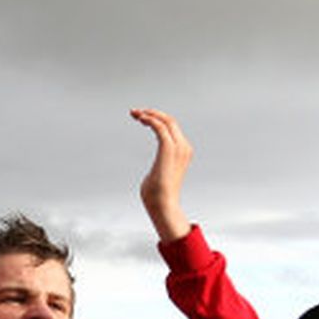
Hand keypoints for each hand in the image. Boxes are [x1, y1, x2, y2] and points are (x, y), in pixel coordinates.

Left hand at [130, 108, 192, 242]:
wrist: (162, 205)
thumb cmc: (157, 196)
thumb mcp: (159, 174)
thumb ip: (160, 166)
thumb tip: (155, 171)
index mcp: (183, 152)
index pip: (172, 128)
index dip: (157, 119)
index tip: (141, 117)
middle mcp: (184, 147)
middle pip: (170, 120)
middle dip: (152, 113)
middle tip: (135, 112)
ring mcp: (178, 148)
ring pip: (166, 121)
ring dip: (150, 114)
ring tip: (135, 114)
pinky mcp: (169, 150)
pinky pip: (160, 127)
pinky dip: (150, 120)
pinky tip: (140, 119)